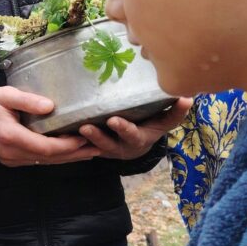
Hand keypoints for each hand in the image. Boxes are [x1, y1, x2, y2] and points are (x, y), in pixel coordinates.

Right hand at [0, 86, 100, 166]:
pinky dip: (56, 156)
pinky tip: (70, 152)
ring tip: (90, 151)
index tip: (84, 138)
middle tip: (97, 148)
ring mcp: (10, 159)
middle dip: (74, 154)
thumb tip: (50, 107)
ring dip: (68, 157)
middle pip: (48, 157)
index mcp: (9, 136)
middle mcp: (10, 153)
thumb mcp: (5, 94)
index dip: (67, 145)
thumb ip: (27, 100)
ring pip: (45, 161)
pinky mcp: (12, 160)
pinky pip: (38, 160)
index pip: (45, 146)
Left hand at [78, 97, 192, 160]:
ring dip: (86, 137)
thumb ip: (174, 112)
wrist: (134, 144)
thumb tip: (188, 97)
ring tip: (78, 126)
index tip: (115, 120)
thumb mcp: (163, 122)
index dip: (125, 129)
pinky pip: (79, 145)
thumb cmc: (149, 126)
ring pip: (94, 146)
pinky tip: (58, 131)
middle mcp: (120, 147)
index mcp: (138, 140)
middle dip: (101, 135)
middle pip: (110, 144)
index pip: (134, 135)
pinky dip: (69, 140)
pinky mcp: (91, 147)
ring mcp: (105, 149)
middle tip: (91, 125)